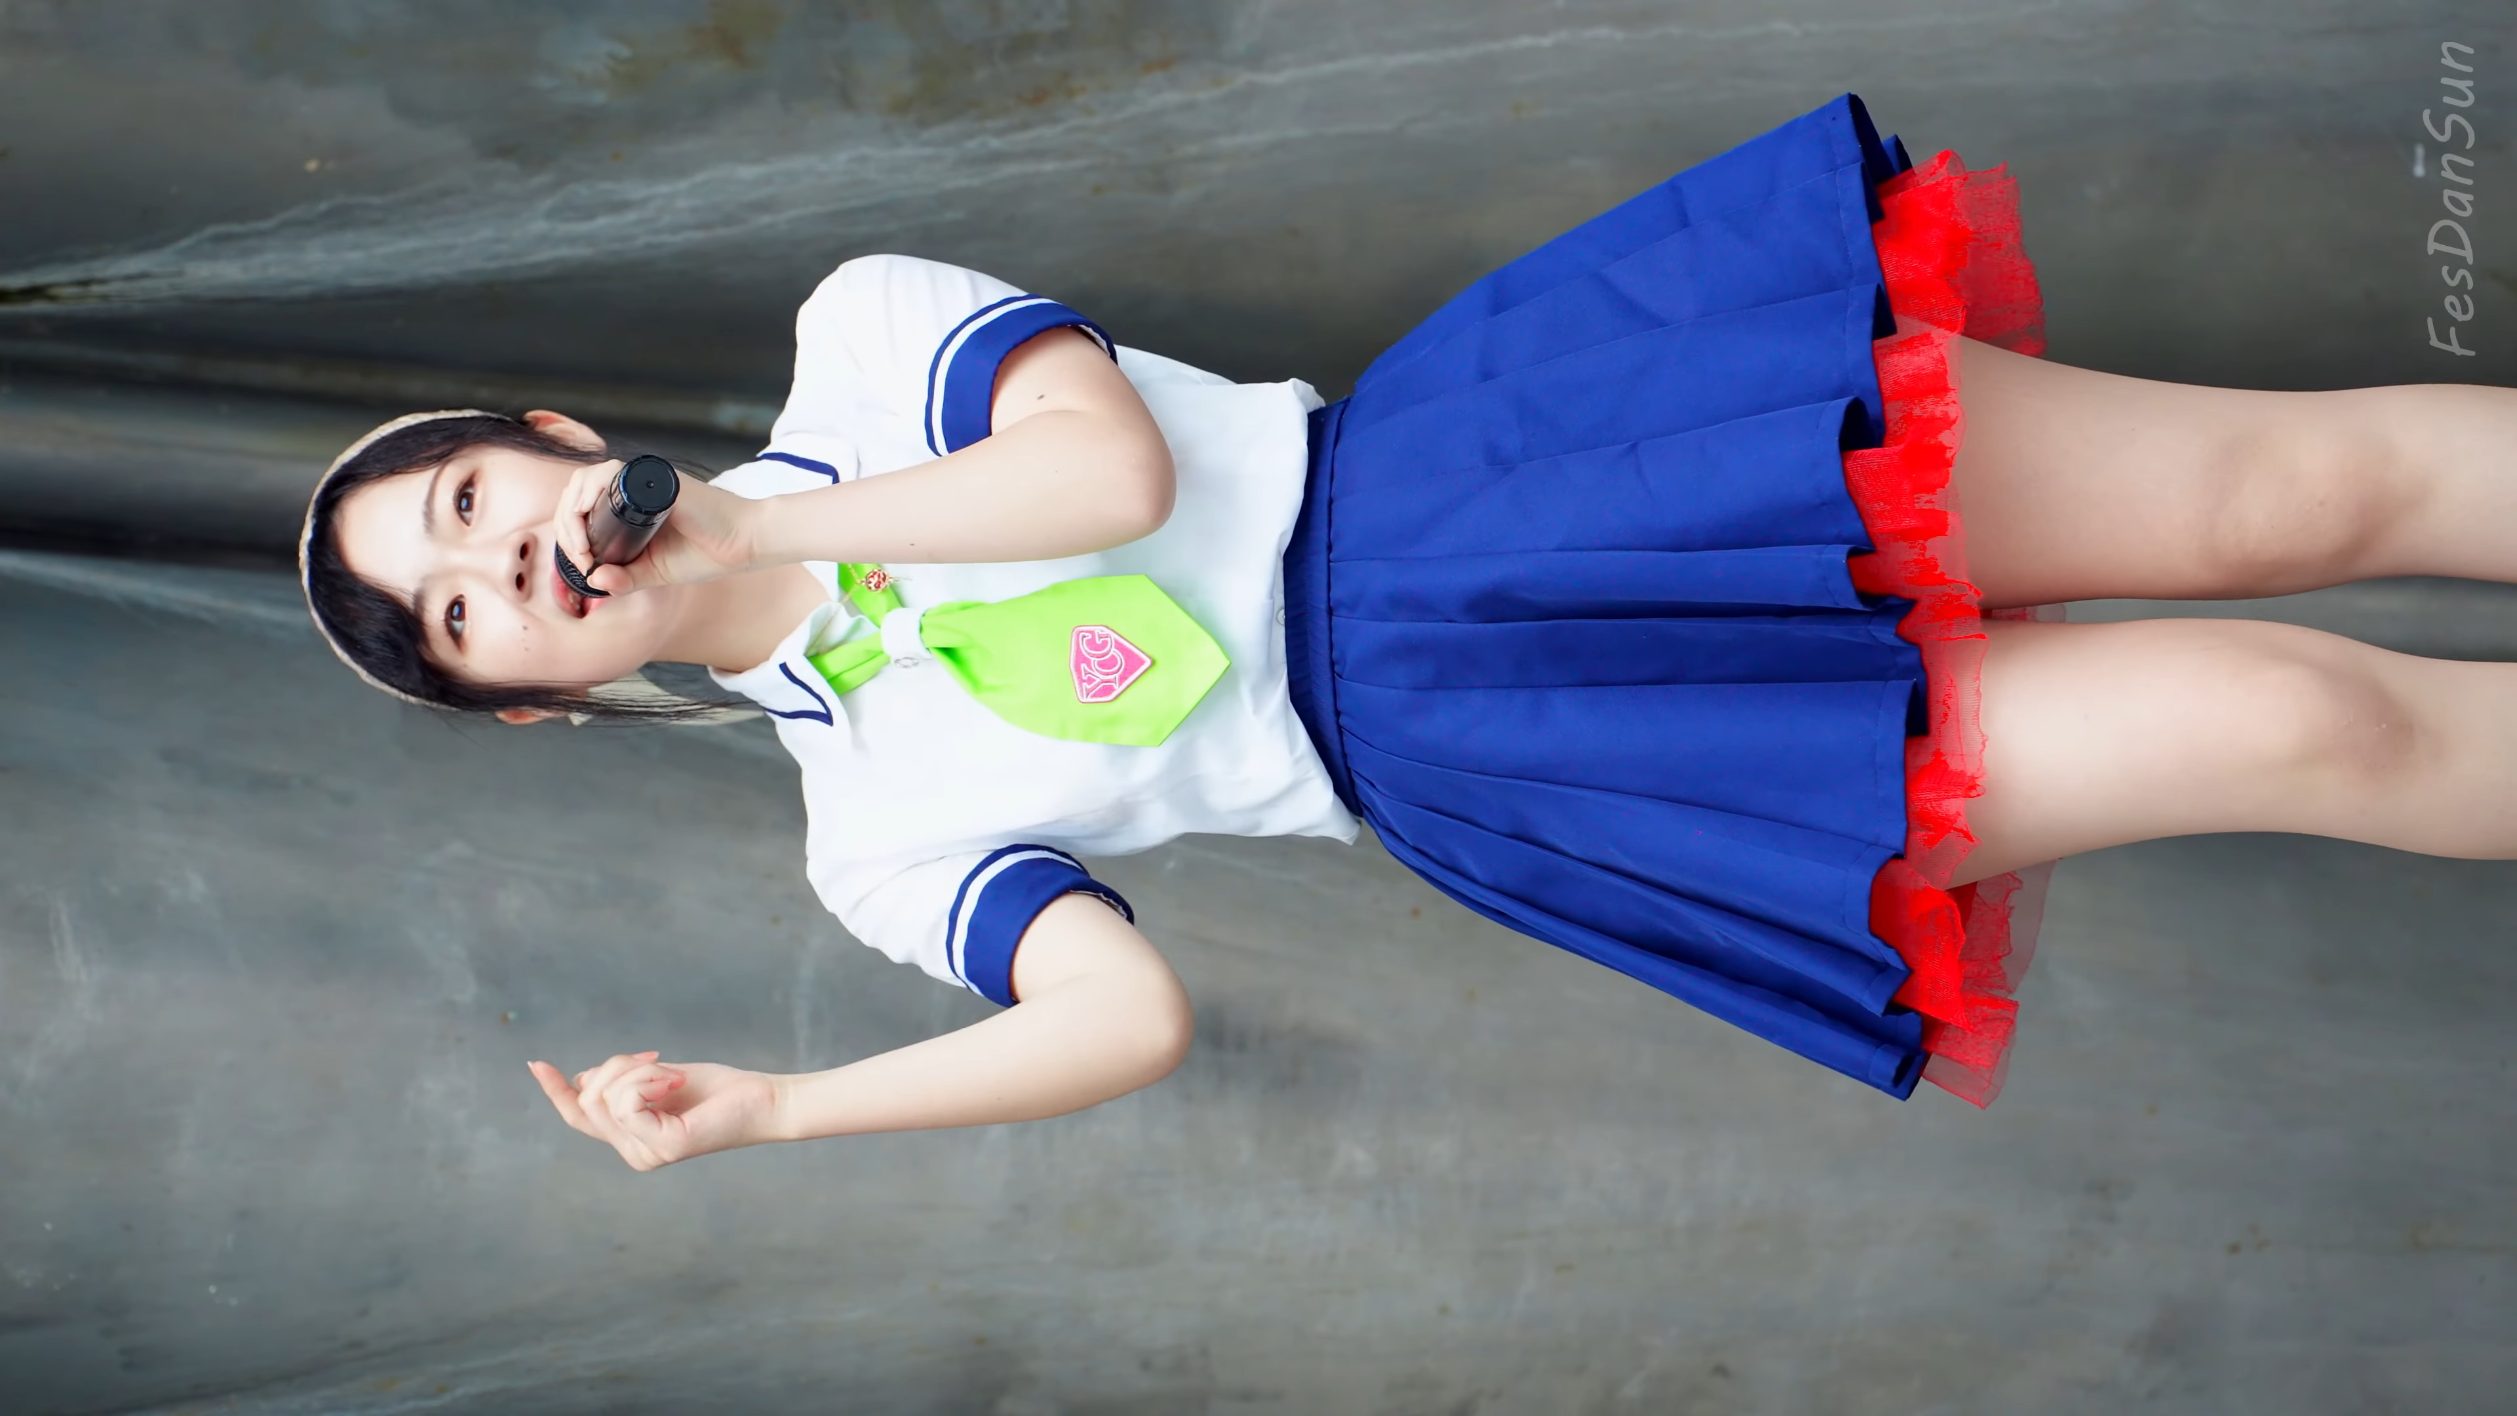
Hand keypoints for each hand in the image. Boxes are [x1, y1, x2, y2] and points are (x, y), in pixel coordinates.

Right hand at [525, 1051, 781, 1171]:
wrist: (763, 1100)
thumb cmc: (718, 1090)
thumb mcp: (659, 1078)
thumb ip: (622, 1083)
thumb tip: (583, 1079)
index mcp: (630, 1137)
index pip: (579, 1116)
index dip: (556, 1090)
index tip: (536, 1063)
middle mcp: (633, 1153)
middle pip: (589, 1098)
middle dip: (617, 1066)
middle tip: (660, 1060)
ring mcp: (646, 1155)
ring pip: (606, 1096)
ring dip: (639, 1070)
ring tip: (675, 1076)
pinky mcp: (662, 1148)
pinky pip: (627, 1102)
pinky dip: (648, 1080)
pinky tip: (676, 1082)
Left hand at [554, 460, 761, 596]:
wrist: (743, 544)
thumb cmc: (706, 553)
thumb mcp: (654, 572)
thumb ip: (625, 577)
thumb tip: (593, 580)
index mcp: (630, 505)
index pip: (582, 507)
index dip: (569, 533)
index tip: (581, 562)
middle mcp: (634, 487)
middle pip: (577, 492)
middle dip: (565, 527)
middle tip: (579, 557)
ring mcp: (643, 479)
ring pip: (585, 481)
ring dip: (571, 514)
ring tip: (581, 546)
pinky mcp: (654, 477)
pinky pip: (609, 473)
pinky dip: (588, 494)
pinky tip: (587, 523)